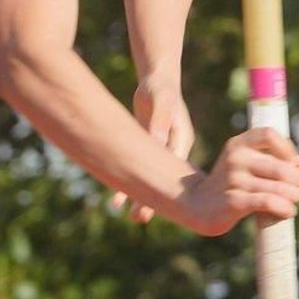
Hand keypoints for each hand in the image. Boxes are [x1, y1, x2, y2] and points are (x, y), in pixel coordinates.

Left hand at [112, 79, 195, 223]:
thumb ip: (159, 122)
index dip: (168, 188)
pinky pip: (137, 168)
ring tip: (129, 216)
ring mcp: (159, 150)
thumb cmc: (160, 88)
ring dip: (139, 195)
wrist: (155, 80)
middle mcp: (173, 149)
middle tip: (141, 218)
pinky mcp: (147, 147)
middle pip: (163, 179)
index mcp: (182, 140)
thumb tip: (157, 142)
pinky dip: (128, 180)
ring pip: (149, 177)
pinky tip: (117, 198)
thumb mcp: (161, 102)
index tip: (160, 204)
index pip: (176, 170)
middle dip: (153, 199)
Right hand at [179, 127, 298, 236]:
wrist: (198, 205)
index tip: (292, 164)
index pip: (269, 135)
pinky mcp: (232, 201)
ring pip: (279, 187)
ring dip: (294, 196)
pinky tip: (287, 211)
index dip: (288, 149)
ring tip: (293, 201)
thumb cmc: (234, 184)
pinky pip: (268, 202)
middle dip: (297, 180)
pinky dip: (284, 207)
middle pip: (282, 166)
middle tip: (297, 189)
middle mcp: (235, 158)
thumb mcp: (254, 167)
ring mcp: (232, 180)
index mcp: (239, 144)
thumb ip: (284, 163)